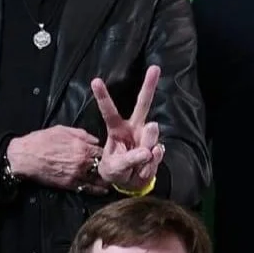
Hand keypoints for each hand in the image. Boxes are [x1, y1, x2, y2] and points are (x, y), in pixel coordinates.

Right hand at [5, 126, 105, 191]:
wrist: (25, 157)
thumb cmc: (40, 141)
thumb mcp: (62, 129)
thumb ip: (82, 134)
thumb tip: (95, 139)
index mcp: (82, 146)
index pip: (102, 150)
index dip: (107, 152)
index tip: (109, 154)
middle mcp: (82, 161)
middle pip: (103, 164)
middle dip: (108, 165)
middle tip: (115, 167)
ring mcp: (76, 174)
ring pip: (98, 178)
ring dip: (106, 179)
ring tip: (112, 180)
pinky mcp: (69, 184)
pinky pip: (87, 188)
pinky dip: (97, 190)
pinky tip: (104, 190)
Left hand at [88, 64, 164, 190]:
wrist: (130, 184)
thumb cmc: (115, 171)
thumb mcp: (114, 169)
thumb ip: (129, 160)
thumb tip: (150, 151)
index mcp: (117, 129)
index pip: (109, 112)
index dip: (103, 97)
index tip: (95, 81)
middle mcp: (134, 128)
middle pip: (143, 105)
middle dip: (149, 86)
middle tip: (155, 68)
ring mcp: (147, 137)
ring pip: (151, 136)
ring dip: (143, 154)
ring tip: (135, 166)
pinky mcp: (157, 149)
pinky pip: (156, 156)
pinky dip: (148, 168)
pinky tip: (143, 169)